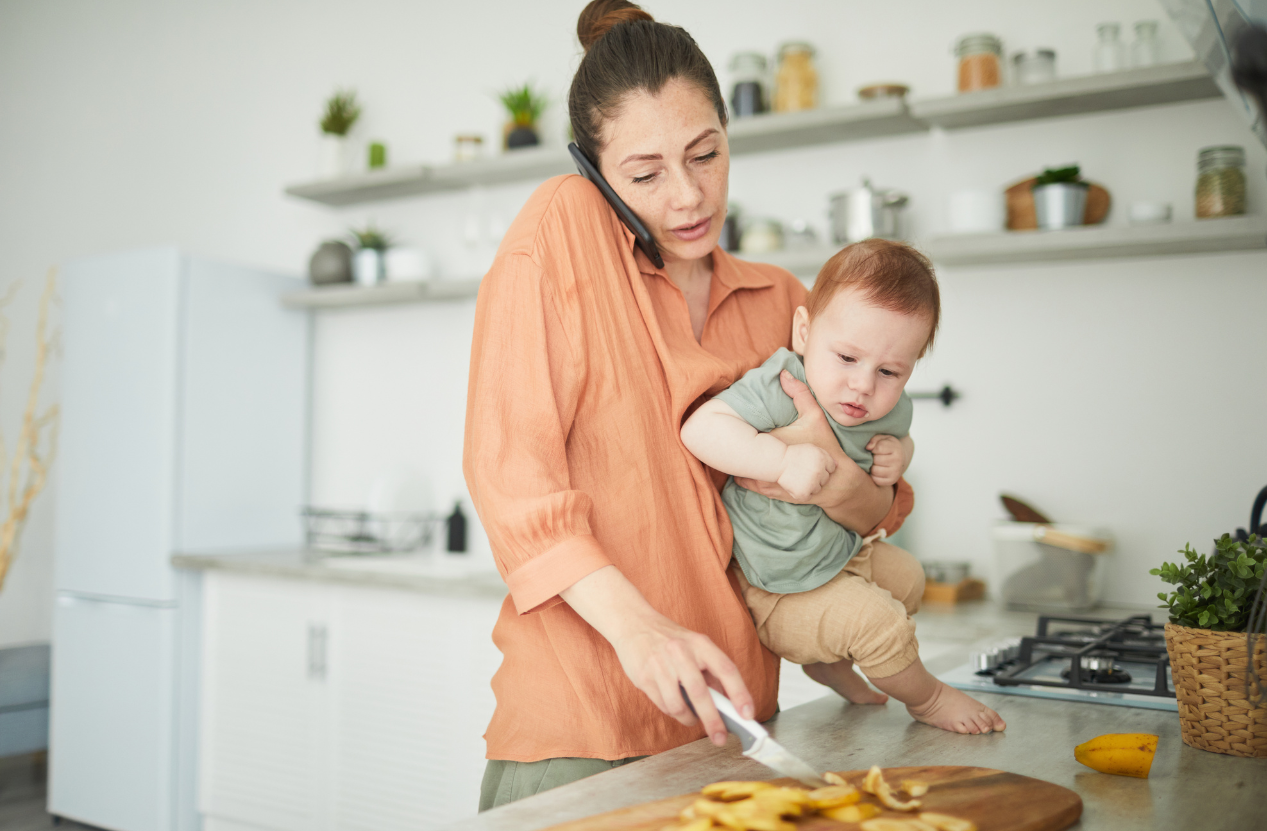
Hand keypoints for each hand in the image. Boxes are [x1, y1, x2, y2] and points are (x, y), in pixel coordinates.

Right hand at [561, 565, 754, 746]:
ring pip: (678, 705)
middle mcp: (681, 652)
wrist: (633, 623)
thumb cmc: (670, 639)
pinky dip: (673, 712)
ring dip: (689, 719)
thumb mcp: (695, 646)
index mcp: (700, 644)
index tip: (748, 714)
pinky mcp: (644, 677)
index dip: (740, 693)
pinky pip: (663, 705)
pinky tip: (676, 707)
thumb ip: (711, 672)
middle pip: (700, 693)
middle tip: (720, 738)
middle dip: (713, 721)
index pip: (726, 669)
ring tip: (693, 718)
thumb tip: (728, 704)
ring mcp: (660, 665)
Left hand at [735, 370, 854, 507]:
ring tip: (736, 448)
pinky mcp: (766, 491)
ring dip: (736, 460)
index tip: (730, 419)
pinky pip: (744, 482)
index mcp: (772, 442)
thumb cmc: (824, 448)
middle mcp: (765, 464)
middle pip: (735, 452)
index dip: (734, 426)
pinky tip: (746, 463)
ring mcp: (764, 480)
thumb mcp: (815, 417)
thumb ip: (800, 394)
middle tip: (729, 431)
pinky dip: (742, 474)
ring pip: (737, 469)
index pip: (741, 433)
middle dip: (732, 442)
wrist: (835, 482)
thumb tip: (783, 374)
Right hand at [777, 443, 835, 499]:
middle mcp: (820, 472)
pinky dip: (802, 493)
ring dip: (810, 485)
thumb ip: (825, 455)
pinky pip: (808, 496)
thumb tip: (837, 465)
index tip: (811, 465)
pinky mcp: (804, 494)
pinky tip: (795, 485)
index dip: (822, 467)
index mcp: (823, 459)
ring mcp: (812, 484)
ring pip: (817, 489)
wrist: (777, 461)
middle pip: (825, 479)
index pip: (831, 468)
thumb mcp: (811, 448)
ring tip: (799, 478)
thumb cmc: (794, 454)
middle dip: (817, 477)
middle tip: (804, 472)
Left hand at [866, 434, 905, 486]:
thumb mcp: (883, 439)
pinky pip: (876, 480)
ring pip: (875, 470)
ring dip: (872, 467)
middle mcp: (898, 461)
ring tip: (875, 463)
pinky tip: (877, 470)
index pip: (879, 448)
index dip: (873, 448)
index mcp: (896, 448)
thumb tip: (868, 448)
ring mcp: (896, 472)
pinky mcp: (892, 481)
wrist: (900, 459)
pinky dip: (874, 475)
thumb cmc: (888, 447)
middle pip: (876, 460)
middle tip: (875, 457)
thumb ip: (874, 439)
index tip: (875, 449)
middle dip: (872, 458)